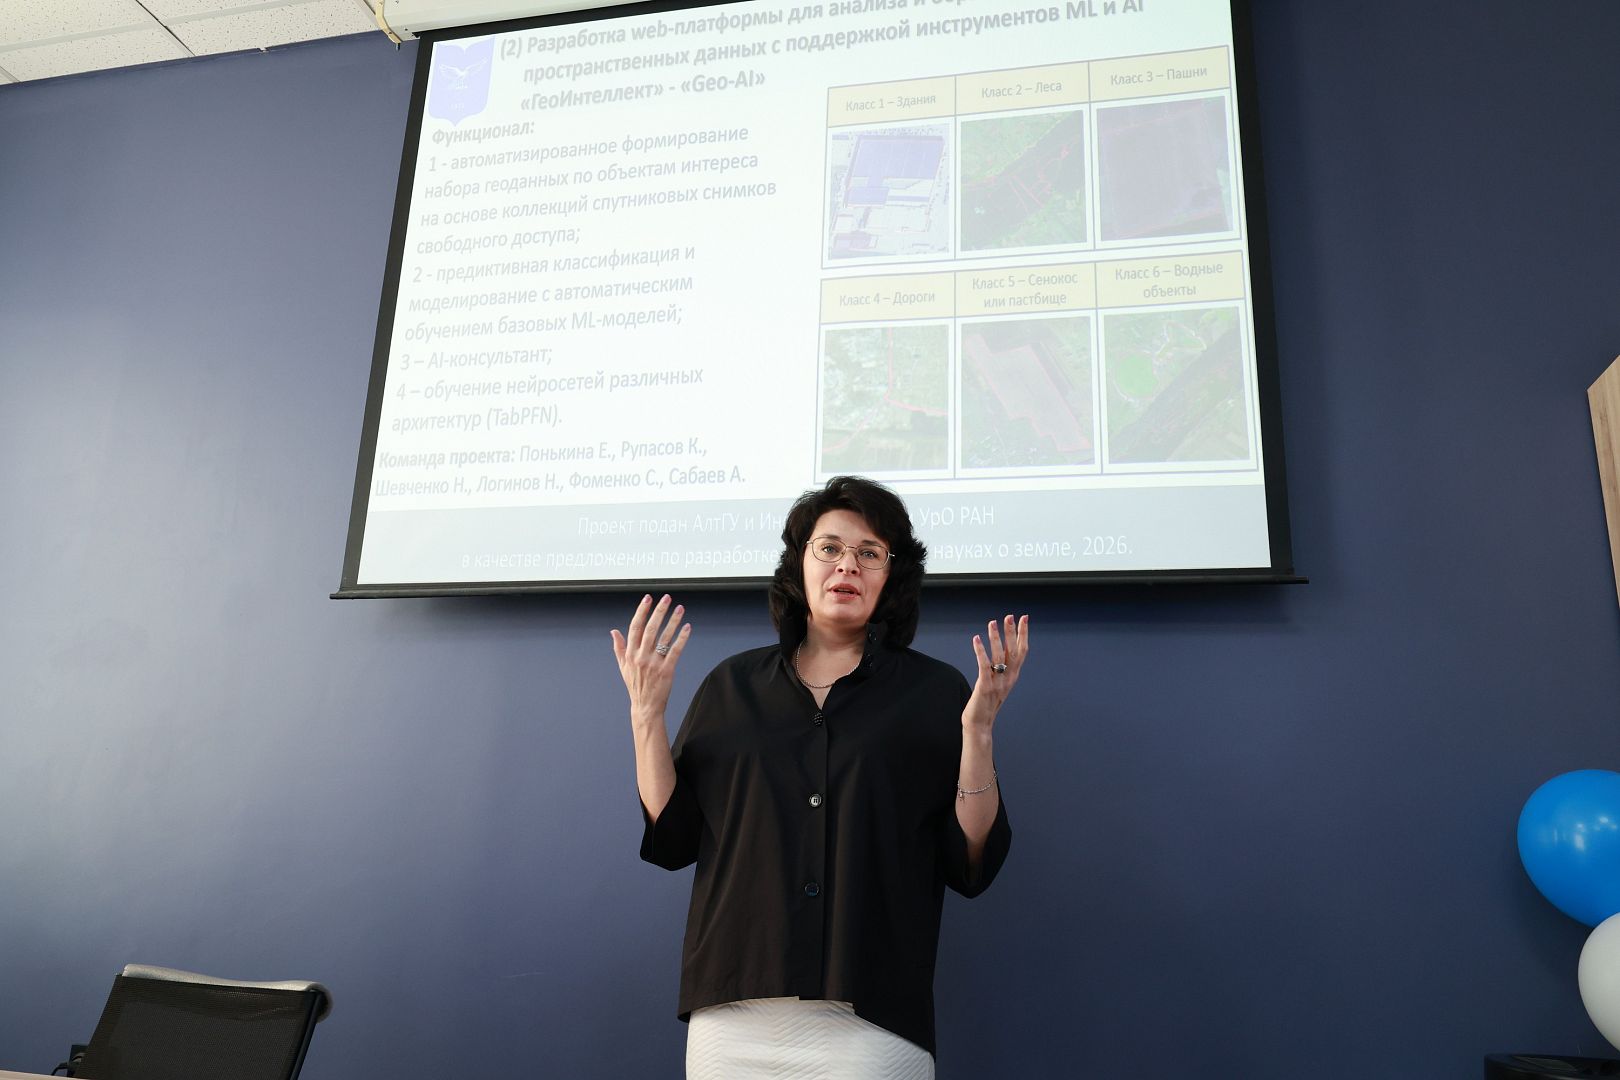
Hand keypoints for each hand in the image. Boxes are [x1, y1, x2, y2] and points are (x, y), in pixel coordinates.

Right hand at [610, 594, 691, 725]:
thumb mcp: (623, 667)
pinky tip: (687, 628)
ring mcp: (654, 663)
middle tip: (666, 598)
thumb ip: (619, 648)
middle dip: (659, 611)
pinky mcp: (667, 670)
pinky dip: (682, 638)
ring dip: (673, 621)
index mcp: (631, 654)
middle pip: (650, 628)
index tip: (648, 599)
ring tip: (680, 609)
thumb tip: (614, 631)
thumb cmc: (635, 686)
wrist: (645, 706)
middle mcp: (641, 657)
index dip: (642, 611)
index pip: (635, 627)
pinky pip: (675, 650)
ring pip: (664, 637)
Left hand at [963, 615, 1028, 731]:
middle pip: (1013, 651)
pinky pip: (984, 666)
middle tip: (1010, 616)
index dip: (1023, 634)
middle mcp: (1009, 678)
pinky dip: (980, 651)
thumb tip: (1003, 645)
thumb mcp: (1000, 681)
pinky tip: (976, 639)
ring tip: (992, 623)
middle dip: (1012, 632)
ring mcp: (998, 683)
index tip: (1024, 618)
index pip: (1022, 651)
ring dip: (995, 638)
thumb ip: (1003, 666)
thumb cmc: (988, 701)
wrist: (980, 723)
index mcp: (1013, 675)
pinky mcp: (985, 687)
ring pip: (999, 656)